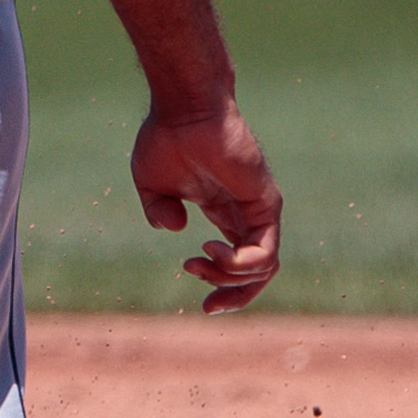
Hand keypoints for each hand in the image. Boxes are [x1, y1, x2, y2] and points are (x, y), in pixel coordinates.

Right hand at [130, 101, 282, 313]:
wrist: (183, 110)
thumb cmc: (166, 138)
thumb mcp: (151, 185)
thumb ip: (158, 211)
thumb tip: (174, 230)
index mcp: (223, 211)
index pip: (238, 260)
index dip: (222, 285)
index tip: (201, 301)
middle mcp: (246, 214)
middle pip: (258, 272)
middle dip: (236, 296)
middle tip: (208, 306)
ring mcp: (260, 209)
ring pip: (263, 267)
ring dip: (228, 278)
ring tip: (197, 263)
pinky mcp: (266, 204)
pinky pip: (263, 252)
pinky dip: (238, 263)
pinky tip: (210, 251)